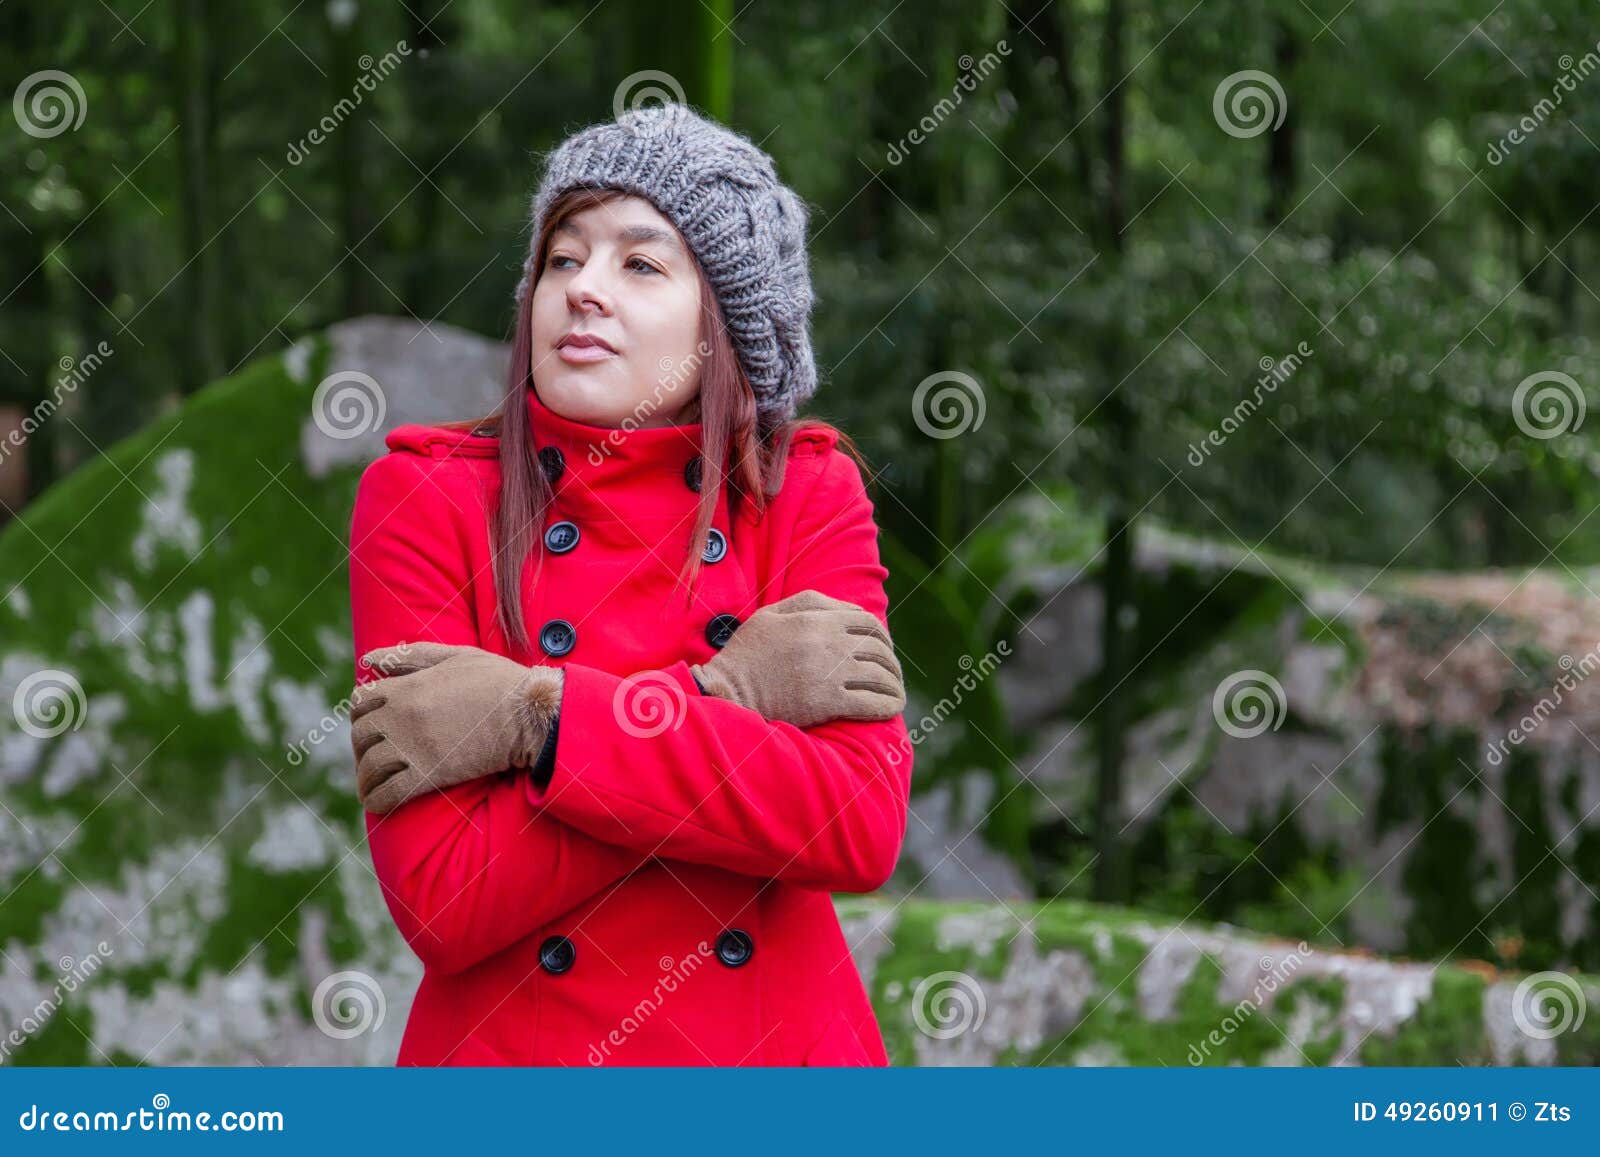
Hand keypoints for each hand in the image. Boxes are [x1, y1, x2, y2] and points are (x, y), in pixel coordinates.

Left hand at [350, 642, 563, 814]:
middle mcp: (401, 717)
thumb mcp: (456, 657)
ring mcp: (413, 747)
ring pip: (370, 767)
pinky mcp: (429, 776)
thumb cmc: (498, 681)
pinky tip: (379, 802)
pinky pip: (389, 794)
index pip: (360, 700)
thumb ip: (411, 656)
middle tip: (371, 756)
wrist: (530, 714)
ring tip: (371, 785)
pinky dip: (378, 800)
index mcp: (407, 687)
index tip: (371, 722)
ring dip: (366, 778)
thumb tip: (368, 659)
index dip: (361, 713)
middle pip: (360, 735)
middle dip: (361, 747)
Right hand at [690, 589, 906, 728]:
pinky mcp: (826, 702)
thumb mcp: (771, 615)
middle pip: (877, 648)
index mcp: (815, 619)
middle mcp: (826, 642)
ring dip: (892, 684)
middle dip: (890, 662)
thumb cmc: (747, 654)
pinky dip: (886, 705)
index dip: (881, 636)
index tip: (883, 648)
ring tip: (895, 692)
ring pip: (878, 675)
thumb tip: (844, 608)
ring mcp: (828, 672)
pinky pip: (869, 703)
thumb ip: (809, 604)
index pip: (865, 622)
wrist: (726, 691)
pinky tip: (891, 708)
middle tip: (892, 673)